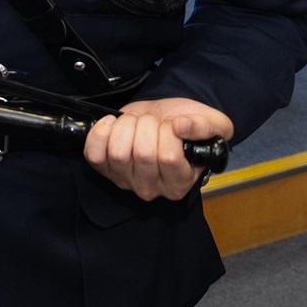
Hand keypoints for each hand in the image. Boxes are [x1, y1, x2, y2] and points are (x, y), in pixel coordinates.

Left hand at [84, 97, 233, 201]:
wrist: (163, 118)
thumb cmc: (186, 124)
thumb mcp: (213, 123)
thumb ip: (206, 126)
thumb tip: (182, 127)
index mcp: (181, 182)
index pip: (168, 158)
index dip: (168, 132)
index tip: (172, 124)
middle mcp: (152, 188)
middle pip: (141, 154)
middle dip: (147, 125)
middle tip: (153, 122)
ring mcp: (125, 181)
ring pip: (117, 152)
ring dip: (125, 126)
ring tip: (135, 123)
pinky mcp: (104, 169)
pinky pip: (93, 154)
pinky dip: (100, 133)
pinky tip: (113, 123)